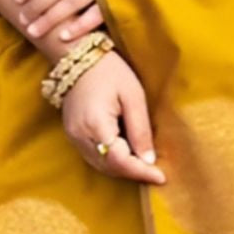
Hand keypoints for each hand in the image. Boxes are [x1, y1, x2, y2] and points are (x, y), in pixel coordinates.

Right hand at [59, 50, 164, 185]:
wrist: (78, 56)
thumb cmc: (110, 70)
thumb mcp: (133, 95)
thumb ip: (140, 129)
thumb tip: (149, 160)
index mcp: (96, 124)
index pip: (119, 160)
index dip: (141, 172)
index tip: (162, 177)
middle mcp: (80, 135)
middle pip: (109, 167)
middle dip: (133, 173)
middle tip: (157, 173)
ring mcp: (73, 136)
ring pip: (100, 165)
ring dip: (122, 169)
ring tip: (144, 167)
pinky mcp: (72, 133)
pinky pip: (93, 156)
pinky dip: (111, 161)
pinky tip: (127, 155)